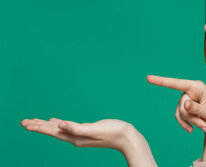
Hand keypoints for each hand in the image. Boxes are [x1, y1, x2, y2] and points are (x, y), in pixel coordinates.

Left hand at [21, 118, 156, 166]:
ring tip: (36, 122)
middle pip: (53, 131)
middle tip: (24, 122)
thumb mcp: (95, 129)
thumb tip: (60, 126)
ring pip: (59, 129)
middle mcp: (76, 137)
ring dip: (47, 125)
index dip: (39, 127)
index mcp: (75, 137)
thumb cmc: (113, 132)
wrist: (127, 138)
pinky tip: (58, 122)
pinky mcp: (87, 131)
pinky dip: (60, 124)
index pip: (52, 132)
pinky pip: (68, 127)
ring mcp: (81, 135)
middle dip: (38, 126)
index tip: (25, 124)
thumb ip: (77, 128)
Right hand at [146, 75, 205, 134]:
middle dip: (193, 118)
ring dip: (192, 122)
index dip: (161, 81)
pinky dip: (185, 125)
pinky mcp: (184, 109)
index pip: (176, 83)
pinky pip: (178, 118)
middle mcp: (189, 91)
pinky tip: (191, 130)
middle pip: (181, 105)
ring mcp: (186, 100)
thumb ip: (197, 108)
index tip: (148, 78)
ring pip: (180, 113)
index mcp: (196, 86)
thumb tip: (184, 104)